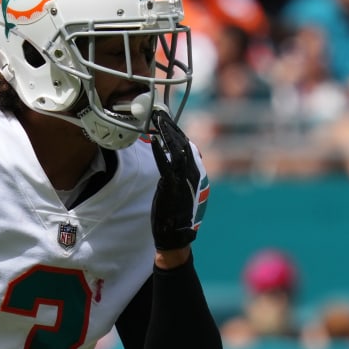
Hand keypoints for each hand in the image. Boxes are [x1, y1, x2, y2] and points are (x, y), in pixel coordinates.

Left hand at [149, 108, 206, 250]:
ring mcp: (182, 179)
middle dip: (170, 127)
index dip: (176, 131)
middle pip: (182, 143)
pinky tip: (154, 140)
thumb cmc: (175, 213)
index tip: (166, 119)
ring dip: (166, 134)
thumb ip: (176, 173)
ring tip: (156, 121)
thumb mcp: (179, 188)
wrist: (176, 235)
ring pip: (176, 150)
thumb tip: (170, 160)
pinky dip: (160, 151)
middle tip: (159, 114)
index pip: (186, 145)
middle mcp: (191, 172)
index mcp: (194, 172)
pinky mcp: (172, 186)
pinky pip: (166, 165)